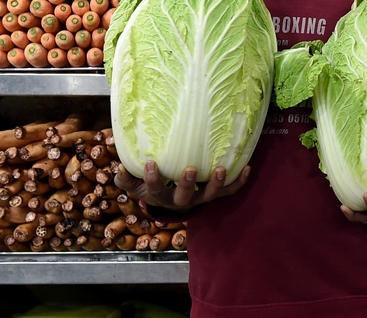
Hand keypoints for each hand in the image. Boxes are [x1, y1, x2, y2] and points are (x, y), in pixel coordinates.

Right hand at [114, 161, 250, 210]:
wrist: (172, 203)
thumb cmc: (153, 188)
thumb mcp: (136, 185)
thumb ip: (126, 178)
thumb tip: (119, 165)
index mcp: (161, 197)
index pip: (155, 191)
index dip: (152, 180)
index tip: (150, 164)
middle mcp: (182, 201)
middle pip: (185, 197)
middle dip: (187, 184)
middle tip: (190, 169)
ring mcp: (200, 198)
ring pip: (210, 195)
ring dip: (216, 183)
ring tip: (221, 169)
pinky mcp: (215, 194)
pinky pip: (229, 191)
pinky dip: (239, 182)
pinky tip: (247, 167)